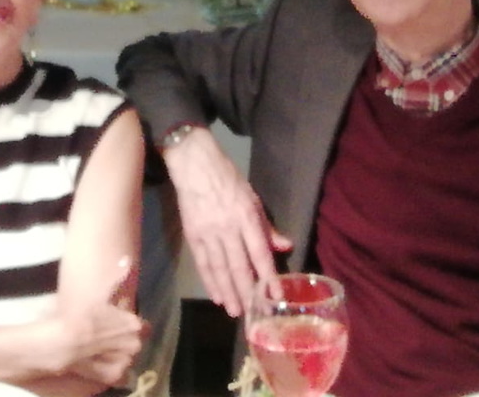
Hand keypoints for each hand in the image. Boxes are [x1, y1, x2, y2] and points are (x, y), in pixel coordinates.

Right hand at [62, 260, 149, 387]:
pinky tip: (98, 361)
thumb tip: (127, 260)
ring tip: (100, 348)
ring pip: (127, 358)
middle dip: (124, 339)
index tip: (119, 323)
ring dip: (118, 354)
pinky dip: (111, 368)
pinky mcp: (113, 377)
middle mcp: (134, 345)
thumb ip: (118, 279)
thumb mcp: (101, 293)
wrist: (61, 344)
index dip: (129, 324)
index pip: (144, 326)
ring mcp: (124, 363)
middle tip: (107, 335)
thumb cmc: (81, 317)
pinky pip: (118, 374)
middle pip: (135, 343)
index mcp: (134, 325)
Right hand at [162, 126, 292, 317]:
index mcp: (246, 216)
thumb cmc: (228, 178)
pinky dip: (209, 281)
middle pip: (238, 267)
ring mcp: (208, 233)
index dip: (268, 276)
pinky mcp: (193, 235)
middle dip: (247, 293)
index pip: (259, 253)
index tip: (275, 297)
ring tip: (235, 311)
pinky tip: (216, 295)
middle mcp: (227, 228)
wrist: (194, 165)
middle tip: (255, 314)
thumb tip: (285, 246)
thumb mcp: (253, 197)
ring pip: (219, 269)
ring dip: (228, 293)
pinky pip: (203, 263)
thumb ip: (266, 226)